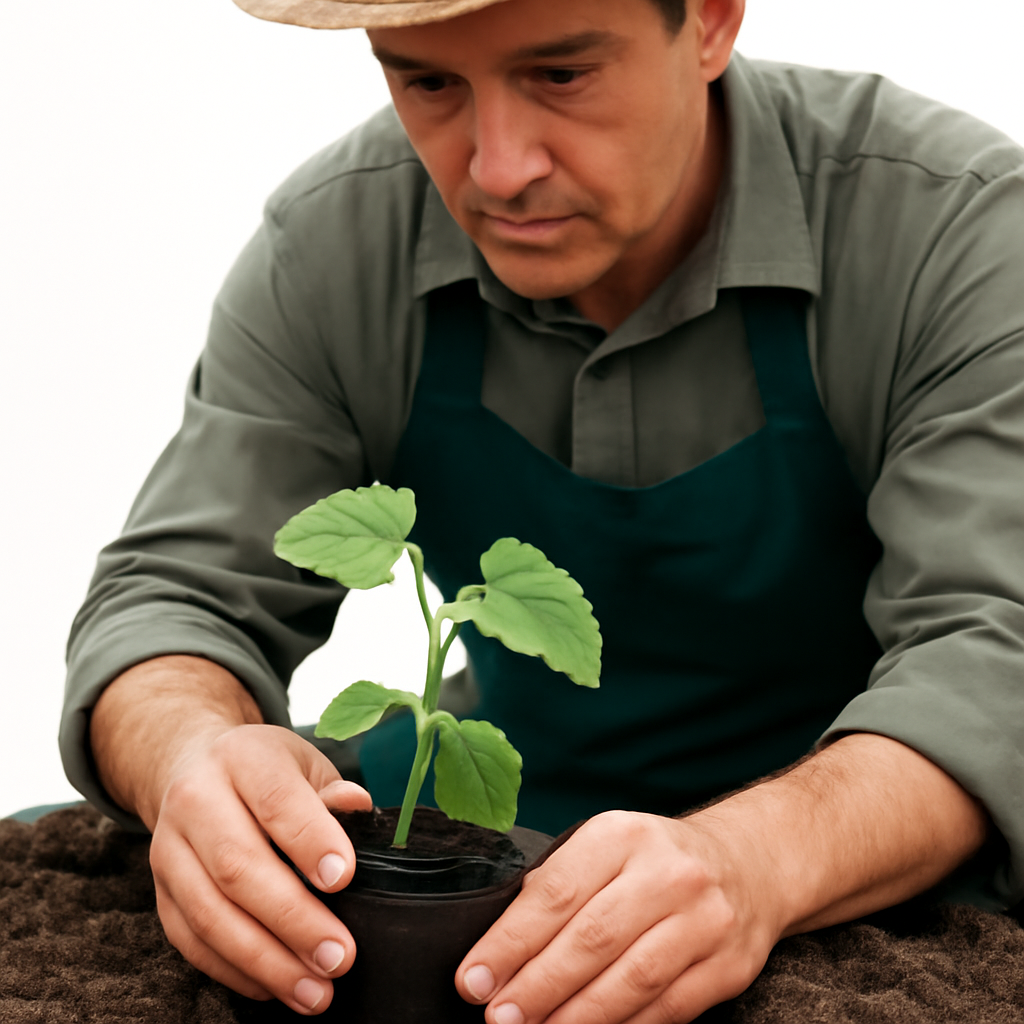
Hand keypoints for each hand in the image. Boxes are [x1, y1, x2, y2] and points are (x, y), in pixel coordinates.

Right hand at [148, 724, 372, 1014]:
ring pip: (210, 914)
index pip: (275, 800)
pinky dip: (235, 972)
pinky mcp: (160, 892)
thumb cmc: (267, 772)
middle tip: (338, 955)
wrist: (195, 766)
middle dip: (293, 919)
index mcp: (241, 757)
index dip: (309, 840)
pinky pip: (191, 941)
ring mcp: (169, 849)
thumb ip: (331, 791)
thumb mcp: (304, 763)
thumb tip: (356, 808)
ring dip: (266, 961)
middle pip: (238, 866)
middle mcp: (195, 799)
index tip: (343, 878)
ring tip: (314, 989)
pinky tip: (275, 986)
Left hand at [454, 809, 782, 1023]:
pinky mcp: (729, 965)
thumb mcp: (607, 849)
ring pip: (630, 980)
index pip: (556, 893)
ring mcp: (704, 919)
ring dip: (574, 1017)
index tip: (473, 979)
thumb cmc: (655, 860)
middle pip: (591, 939)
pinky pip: (668, 1008)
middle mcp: (667, 872)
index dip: (510, 942)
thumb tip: (500, 950)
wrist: (748, 864)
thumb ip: (559, 887)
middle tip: (498, 1017)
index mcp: (623, 835)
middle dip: (536, 986)